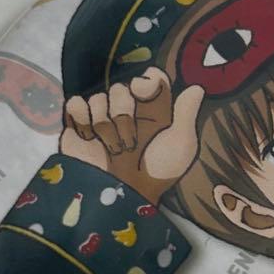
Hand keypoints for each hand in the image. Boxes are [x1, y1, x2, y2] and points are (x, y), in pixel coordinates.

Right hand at [60, 69, 204, 203]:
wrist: (122, 195)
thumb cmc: (156, 172)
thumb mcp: (179, 146)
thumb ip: (186, 114)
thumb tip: (197, 87)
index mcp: (152, 110)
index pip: (149, 78)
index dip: (146, 81)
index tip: (145, 92)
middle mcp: (127, 110)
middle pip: (121, 88)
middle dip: (124, 114)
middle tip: (130, 142)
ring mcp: (102, 116)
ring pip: (99, 97)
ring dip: (105, 125)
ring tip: (112, 149)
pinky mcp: (79, 125)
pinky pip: (76, 104)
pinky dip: (82, 118)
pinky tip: (90, 137)